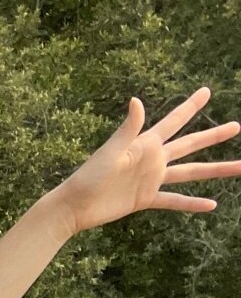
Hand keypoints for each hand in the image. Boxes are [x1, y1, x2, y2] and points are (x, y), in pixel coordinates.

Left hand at [48, 88, 240, 232]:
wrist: (74, 206)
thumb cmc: (88, 177)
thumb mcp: (110, 152)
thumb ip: (127, 128)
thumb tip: (136, 100)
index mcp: (146, 144)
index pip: (174, 121)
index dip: (191, 106)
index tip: (207, 91)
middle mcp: (153, 159)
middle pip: (191, 144)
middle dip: (214, 135)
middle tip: (237, 126)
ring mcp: (151, 179)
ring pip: (191, 173)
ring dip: (215, 170)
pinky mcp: (145, 199)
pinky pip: (174, 200)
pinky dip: (192, 203)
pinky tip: (211, 205)